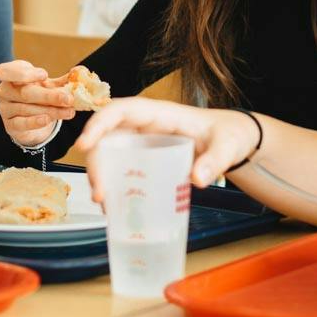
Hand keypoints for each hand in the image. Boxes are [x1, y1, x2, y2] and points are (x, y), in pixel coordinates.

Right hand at [0, 59, 75, 148]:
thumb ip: (64, 79)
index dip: (24, 73)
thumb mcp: (50, 85)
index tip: (45, 75)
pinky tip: (48, 120)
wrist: (32, 118)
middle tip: (69, 99)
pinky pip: (21, 123)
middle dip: (49, 96)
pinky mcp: (9, 125)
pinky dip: (35, 122)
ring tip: (69, 112)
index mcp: (10, 75)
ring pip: (27, 109)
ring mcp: (4, 108)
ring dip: (51, 111)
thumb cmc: (39, 94)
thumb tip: (81, 71)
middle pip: (25, 93)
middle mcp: (3, 90)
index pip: (7, 71)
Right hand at [76, 98, 261, 199]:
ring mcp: (142, 143)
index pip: (121, 110)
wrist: (232, 141)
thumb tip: (198, 179)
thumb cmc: (227, 134)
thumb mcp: (226, 145)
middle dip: (96, 163)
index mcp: (160, 114)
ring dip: (100, 177)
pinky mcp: (145, 159)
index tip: (84, 145)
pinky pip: (121, 168)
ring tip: (105, 204)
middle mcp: (145, 126)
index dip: (99, 124)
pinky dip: (114, 186)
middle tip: (100, 193)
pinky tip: (116, 206)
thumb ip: (215, 160)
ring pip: (109, 154)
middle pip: (108, 137)